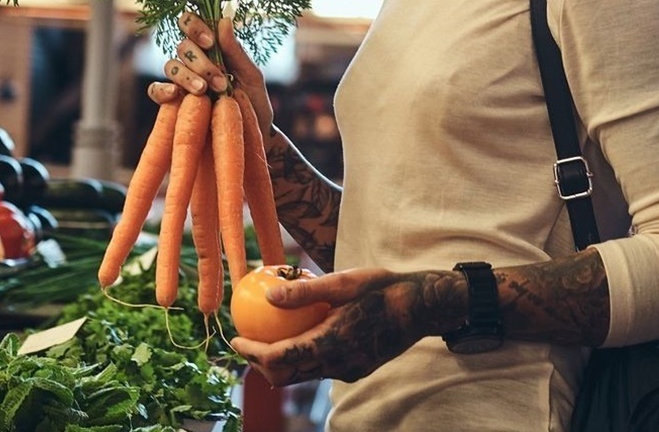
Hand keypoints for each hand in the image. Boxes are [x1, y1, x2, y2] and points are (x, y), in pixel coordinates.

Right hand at [147, 13, 273, 128]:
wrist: (251, 138)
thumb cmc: (254, 104)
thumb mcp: (251, 77)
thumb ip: (236, 51)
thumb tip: (224, 20)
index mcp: (211, 49)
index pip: (191, 23)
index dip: (195, 26)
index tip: (211, 43)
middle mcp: (193, 62)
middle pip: (182, 46)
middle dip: (200, 62)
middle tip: (219, 81)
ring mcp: (181, 82)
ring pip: (170, 66)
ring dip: (187, 76)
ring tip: (204, 91)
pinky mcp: (172, 104)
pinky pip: (156, 91)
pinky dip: (161, 90)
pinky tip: (174, 94)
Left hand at [230, 267, 461, 386]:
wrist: (422, 308)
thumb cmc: (383, 287)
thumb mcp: (343, 281)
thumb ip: (305, 291)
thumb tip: (268, 294)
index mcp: (331, 342)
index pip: (278, 358)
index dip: (251, 352)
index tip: (235, 338)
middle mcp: (337, 364)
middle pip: (286, 376)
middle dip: (260, 363)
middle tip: (245, 341)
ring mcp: (348, 370)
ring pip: (303, 375)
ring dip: (280, 362)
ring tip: (266, 338)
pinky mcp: (357, 369)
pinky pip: (321, 369)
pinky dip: (302, 357)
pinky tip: (301, 335)